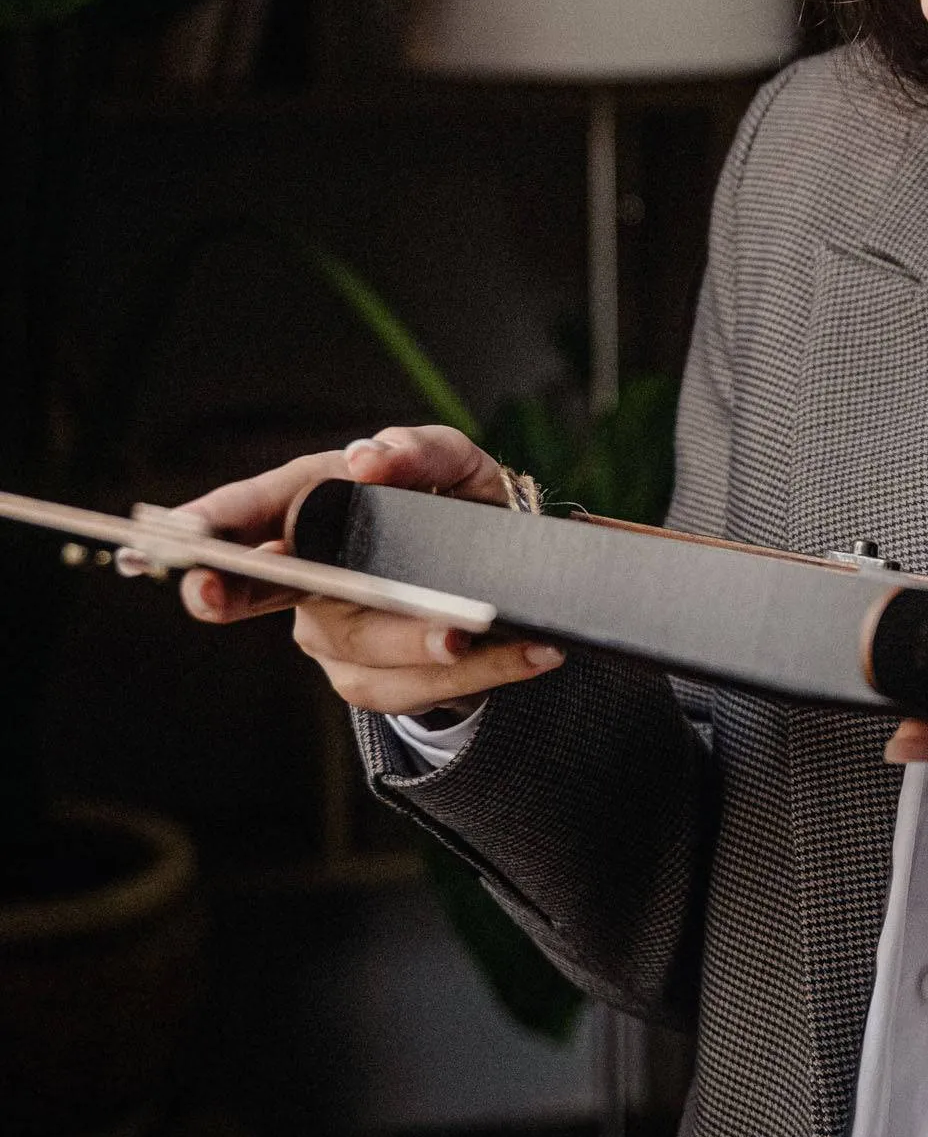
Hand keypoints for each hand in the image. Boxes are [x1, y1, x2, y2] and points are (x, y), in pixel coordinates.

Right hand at [176, 424, 565, 714]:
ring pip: (362, 646)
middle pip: (266, 588)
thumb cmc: (460, 506)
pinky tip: (532, 651)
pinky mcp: (372, 681)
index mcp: (316, 510)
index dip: (214, 523)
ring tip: (478, 628)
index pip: (252, 513)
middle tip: (215, 594)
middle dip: (238, 592)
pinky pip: (419, 686)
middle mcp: (308, 575)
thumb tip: (368, 456)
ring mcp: (332, 634)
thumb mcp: (455, 465)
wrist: (508, 573)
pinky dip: (486, 669)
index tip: (186, 535)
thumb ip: (418, 450)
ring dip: (422, 641)